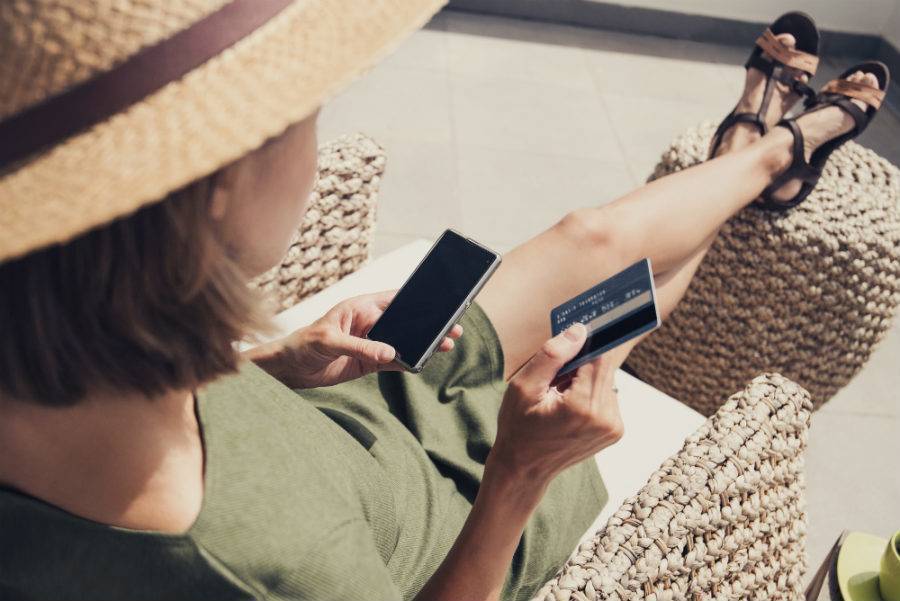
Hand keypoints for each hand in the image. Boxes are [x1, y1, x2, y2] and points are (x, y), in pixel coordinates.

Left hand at [248, 290, 462, 388]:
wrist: (287, 368)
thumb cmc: (302, 344)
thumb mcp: (330, 341)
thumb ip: (361, 347)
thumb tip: (390, 353)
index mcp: (360, 307)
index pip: (394, 300)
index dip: (417, 300)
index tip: (439, 302)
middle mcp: (369, 323)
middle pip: (404, 322)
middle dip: (427, 325)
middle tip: (452, 328)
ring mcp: (370, 343)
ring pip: (403, 342)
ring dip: (422, 344)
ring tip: (445, 346)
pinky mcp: (368, 362)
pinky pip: (394, 362)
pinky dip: (408, 363)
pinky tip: (423, 363)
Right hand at [489, 323, 623, 484]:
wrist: (524, 469)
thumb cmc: (518, 428)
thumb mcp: (524, 387)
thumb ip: (552, 355)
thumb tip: (579, 330)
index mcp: (584, 406)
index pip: (599, 356)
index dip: (589, 340)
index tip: (581, 329)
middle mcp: (606, 417)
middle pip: (604, 367)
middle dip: (581, 361)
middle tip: (556, 374)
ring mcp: (614, 426)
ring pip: (605, 379)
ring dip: (585, 378)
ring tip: (559, 393)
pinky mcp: (615, 430)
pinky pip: (606, 395)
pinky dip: (589, 392)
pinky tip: (568, 404)